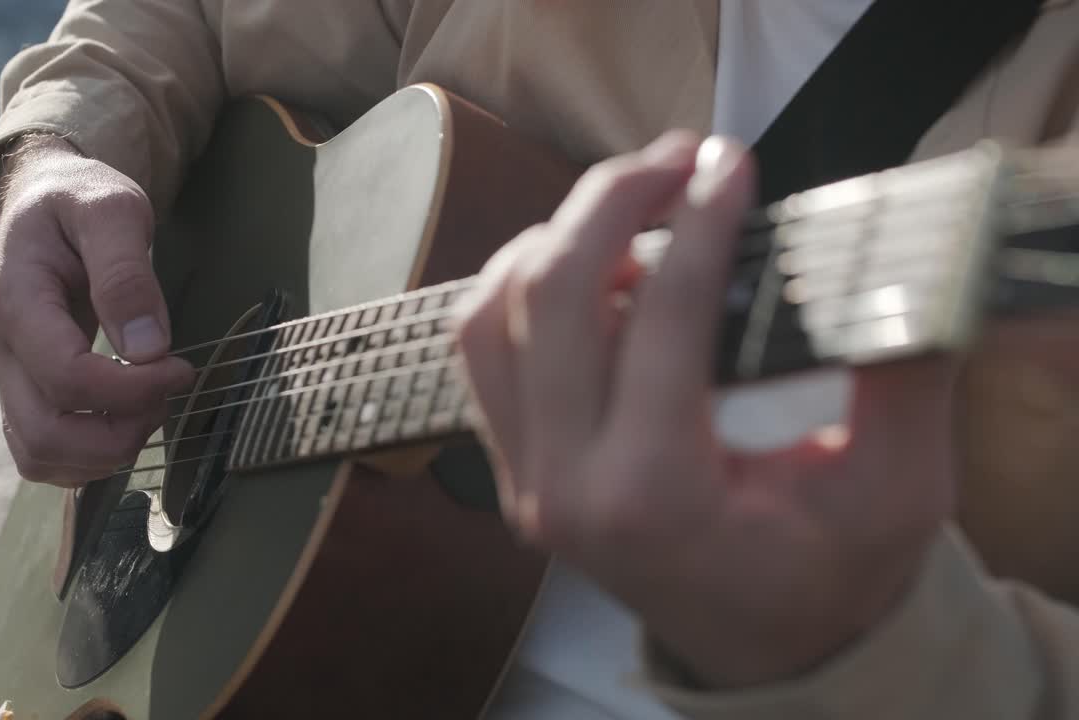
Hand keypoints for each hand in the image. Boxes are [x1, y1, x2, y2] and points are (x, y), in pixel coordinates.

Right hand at [0, 135, 192, 486]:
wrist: (47, 199)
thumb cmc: (82, 199)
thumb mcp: (113, 211)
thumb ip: (126, 274)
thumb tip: (147, 349)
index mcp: (14, 301)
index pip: (67, 377)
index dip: (132, 390)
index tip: (181, 368)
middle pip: (48, 433)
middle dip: (122, 431)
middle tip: (168, 392)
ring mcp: (3, 374)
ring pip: (40, 456)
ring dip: (106, 452)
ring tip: (150, 406)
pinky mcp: (19, 391)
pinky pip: (41, 453)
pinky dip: (88, 457)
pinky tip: (127, 421)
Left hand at [453, 132, 956, 687]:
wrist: (762, 645)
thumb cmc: (825, 577)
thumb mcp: (893, 492)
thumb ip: (900, 381)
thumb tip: (894, 263)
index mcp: (655, 497)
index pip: (659, 321)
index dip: (696, 223)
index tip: (729, 163)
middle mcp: (565, 488)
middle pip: (551, 297)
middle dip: (610, 201)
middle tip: (677, 158)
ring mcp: (525, 480)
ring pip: (491, 316)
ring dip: (555, 239)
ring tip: (632, 209)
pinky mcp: (513, 468)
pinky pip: (481, 352)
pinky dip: (519, 287)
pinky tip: (586, 266)